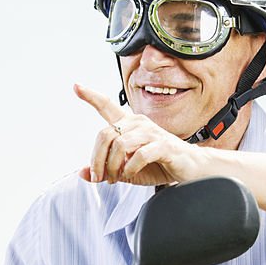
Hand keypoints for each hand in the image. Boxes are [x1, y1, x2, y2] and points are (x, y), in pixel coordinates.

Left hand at [74, 84, 209, 185]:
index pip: (108, 105)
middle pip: (105, 134)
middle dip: (97, 159)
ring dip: (113, 166)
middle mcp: (139, 124)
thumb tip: (82, 173)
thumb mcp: (126, 171)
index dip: (91, 96)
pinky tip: (130, 174)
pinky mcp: (163, 146)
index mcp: (130, 124)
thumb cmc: (158, 165)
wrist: (189, 169)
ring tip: (116, 178)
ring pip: (119, 145)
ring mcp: (152, 133)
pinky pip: (138, 155)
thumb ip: (106, 170)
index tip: (76, 86)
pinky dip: (130, 168)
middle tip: (100, 177)